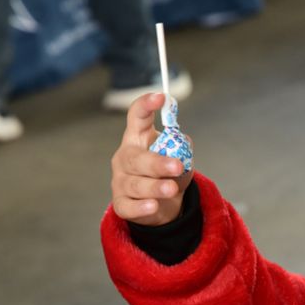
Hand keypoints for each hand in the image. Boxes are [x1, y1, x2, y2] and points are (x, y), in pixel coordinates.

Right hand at [110, 93, 194, 225]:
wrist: (163, 205)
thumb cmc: (168, 175)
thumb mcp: (179, 157)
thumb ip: (181, 147)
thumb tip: (183, 141)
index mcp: (137, 138)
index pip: (137, 117)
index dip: (146, 105)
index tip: (161, 97)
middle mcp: (125, 158)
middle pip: (135, 158)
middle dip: (157, 163)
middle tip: (177, 167)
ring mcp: (121, 181)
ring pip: (136, 184)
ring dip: (155, 187)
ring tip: (171, 188)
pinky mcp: (122, 204)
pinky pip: (130, 206)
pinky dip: (141, 207)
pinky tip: (153, 206)